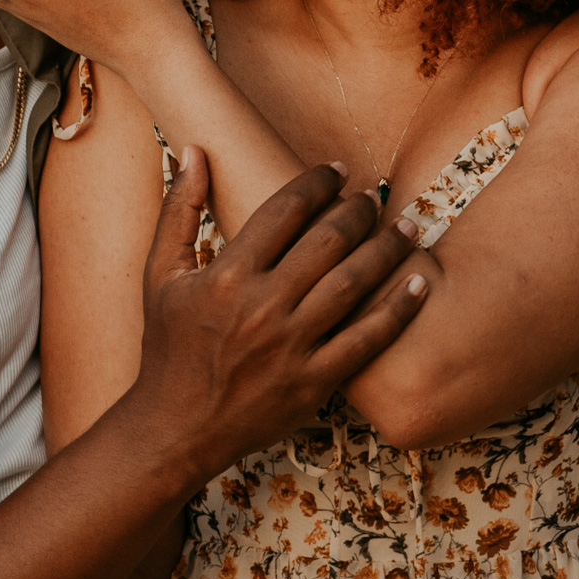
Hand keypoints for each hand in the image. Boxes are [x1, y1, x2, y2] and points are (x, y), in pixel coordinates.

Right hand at [132, 148, 426, 481]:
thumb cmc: (168, 347)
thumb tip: (193, 150)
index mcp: (228, 275)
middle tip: (372, 196)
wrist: (176, 429)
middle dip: (357, 210)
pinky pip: (367, 339)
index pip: (285, 209)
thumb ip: (179, 210)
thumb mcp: (161, 275)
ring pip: (353, 283)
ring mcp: (292, 346)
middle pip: (328, 241)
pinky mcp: (314, 382)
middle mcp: (264, 307)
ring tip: (406, 225)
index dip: (317, 181)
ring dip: (387, 248)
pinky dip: (398, 309)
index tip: (336, 169)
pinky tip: (418, 284)